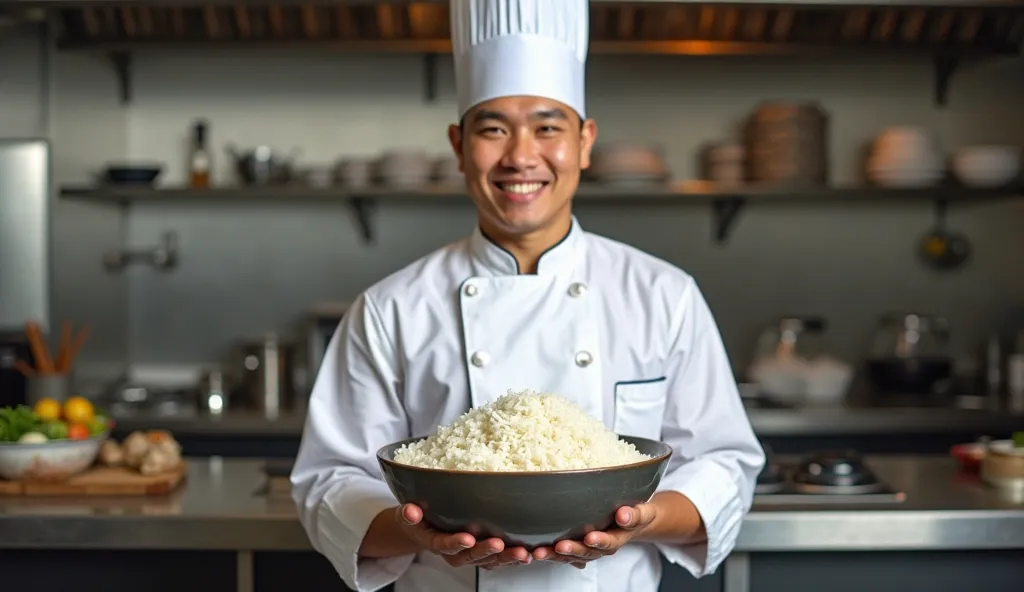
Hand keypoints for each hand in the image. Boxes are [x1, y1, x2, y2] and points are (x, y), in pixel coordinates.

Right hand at [396, 503, 530, 569]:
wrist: (423, 529)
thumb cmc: (418, 518)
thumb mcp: (408, 514)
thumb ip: (408, 514)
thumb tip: (411, 511)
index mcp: (435, 542)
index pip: (445, 545)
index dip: (456, 542)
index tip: (468, 538)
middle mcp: (454, 553)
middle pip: (470, 556)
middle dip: (485, 551)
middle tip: (498, 544)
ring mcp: (470, 555)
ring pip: (488, 561)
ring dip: (506, 558)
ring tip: (522, 554)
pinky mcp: (483, 554)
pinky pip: (498, 560)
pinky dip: (513, 558)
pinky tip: (528, 555)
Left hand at [532, 503, 657, 568]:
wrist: (633, 519)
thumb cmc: (636, 512)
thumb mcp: (642, 511)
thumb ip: (635, 514)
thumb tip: (624, 514)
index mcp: (618, 538)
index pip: (609, 541)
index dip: (600, 541)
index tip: (590, 537)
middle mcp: (602, 547)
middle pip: (586, 552)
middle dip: (572, 550)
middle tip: (560, 546)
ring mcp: (588, 548)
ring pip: (571, 555)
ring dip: (555, 555)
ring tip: (540, 552)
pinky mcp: (577, 545)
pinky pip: (562, 552)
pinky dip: (550, 553)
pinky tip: (535, 551)